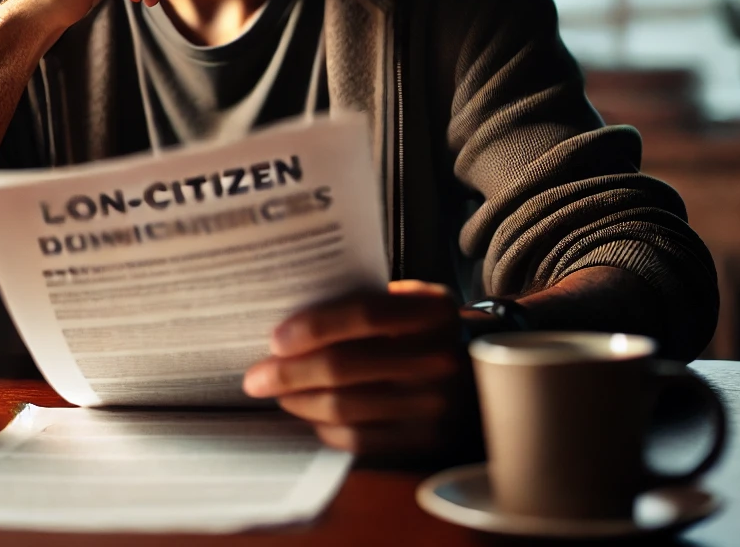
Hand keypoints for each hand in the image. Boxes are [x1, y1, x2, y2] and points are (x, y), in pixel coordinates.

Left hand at [243, 280, 471, 459]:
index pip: (364, 315)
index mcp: (433, 312)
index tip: (275, 339)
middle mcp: (438, 359)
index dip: (313, 326)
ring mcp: (433, 405)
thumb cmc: (426, 330)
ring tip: (278, 393)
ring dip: (299, 401)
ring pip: (344, 408)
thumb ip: (363, 302)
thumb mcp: (411, 300)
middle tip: (255, 377)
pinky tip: (308, 413)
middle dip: (288, 373)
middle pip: (344, 367)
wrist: (484, 373)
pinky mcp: (423, 440)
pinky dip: (323, 427)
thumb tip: (290, 319)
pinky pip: (357, 440)